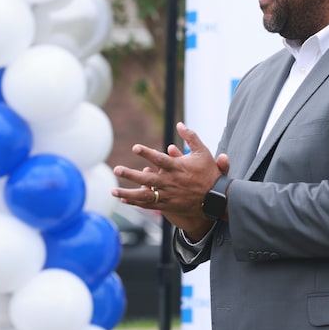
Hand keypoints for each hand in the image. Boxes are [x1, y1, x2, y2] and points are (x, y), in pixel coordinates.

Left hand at [112, 122, 224, 236]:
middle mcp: (171, 182)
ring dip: (128, 193)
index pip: (160, 159)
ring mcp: (168, 195)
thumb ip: (191, 137)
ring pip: (145, 195)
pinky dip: (136, 202)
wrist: (215, 199)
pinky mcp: (167, 205)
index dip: (147, 153)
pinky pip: (149, 205)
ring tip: (112, 190)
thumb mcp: (203, 152)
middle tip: (117, 169)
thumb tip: (179, 124)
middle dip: (131, 175)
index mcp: (178, 168)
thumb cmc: (209, 173)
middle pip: (148, 179)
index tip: (134, 147)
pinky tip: (123, 199)